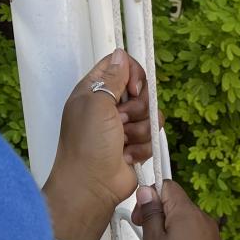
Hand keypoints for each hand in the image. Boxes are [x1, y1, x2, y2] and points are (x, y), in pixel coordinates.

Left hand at [43, 49, 154, 239]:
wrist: (92, 184)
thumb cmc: (87, 144)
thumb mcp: (97, 103)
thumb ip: (112, 77)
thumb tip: (120, 54)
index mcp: (94, 90)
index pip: (120, 66)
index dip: (133, 74)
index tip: (133, 89)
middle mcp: (109, 106)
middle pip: (140, 92)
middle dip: (137, 108)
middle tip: (121, 121)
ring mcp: (122, 127)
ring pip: (150, 116)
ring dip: (139, 131)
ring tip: (123, 142)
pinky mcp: (134, 145)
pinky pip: (151, 138)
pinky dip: (141, 148)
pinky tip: (127, 156)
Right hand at [132, 181, 235, 239]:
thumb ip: (151, 213)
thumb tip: (148, 190)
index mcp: (187, 212)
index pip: (168, 185)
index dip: (150, 196)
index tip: (140, 217)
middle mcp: (204, 218)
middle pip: (177, 203)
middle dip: (159, 214)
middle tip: (147, 237)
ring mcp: (212, 234)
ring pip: (186, 221)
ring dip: (170, 229)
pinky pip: (195, 235)